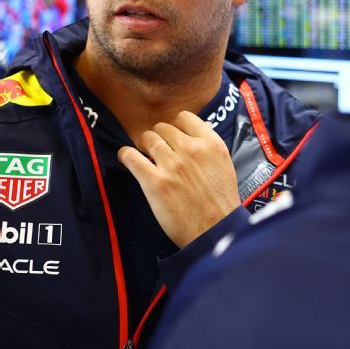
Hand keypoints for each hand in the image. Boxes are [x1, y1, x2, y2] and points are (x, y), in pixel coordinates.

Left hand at [118, 111, 241, 247]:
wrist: (214, 231)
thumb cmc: (220, 202)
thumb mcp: (223, 165)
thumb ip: (208, 147)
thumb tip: (194, 132)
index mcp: (210, 144)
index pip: (184, 117)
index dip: (175, 126)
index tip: (172, 136)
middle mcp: (190, 149)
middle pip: (163, 128)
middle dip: (159, 137)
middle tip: (158, 150)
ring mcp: (171, 165)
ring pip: (148, 138)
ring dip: (144, 146)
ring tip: (145, 156)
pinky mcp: (154, 182)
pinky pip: (131, 156)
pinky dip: (125, 155)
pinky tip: (126, 158)